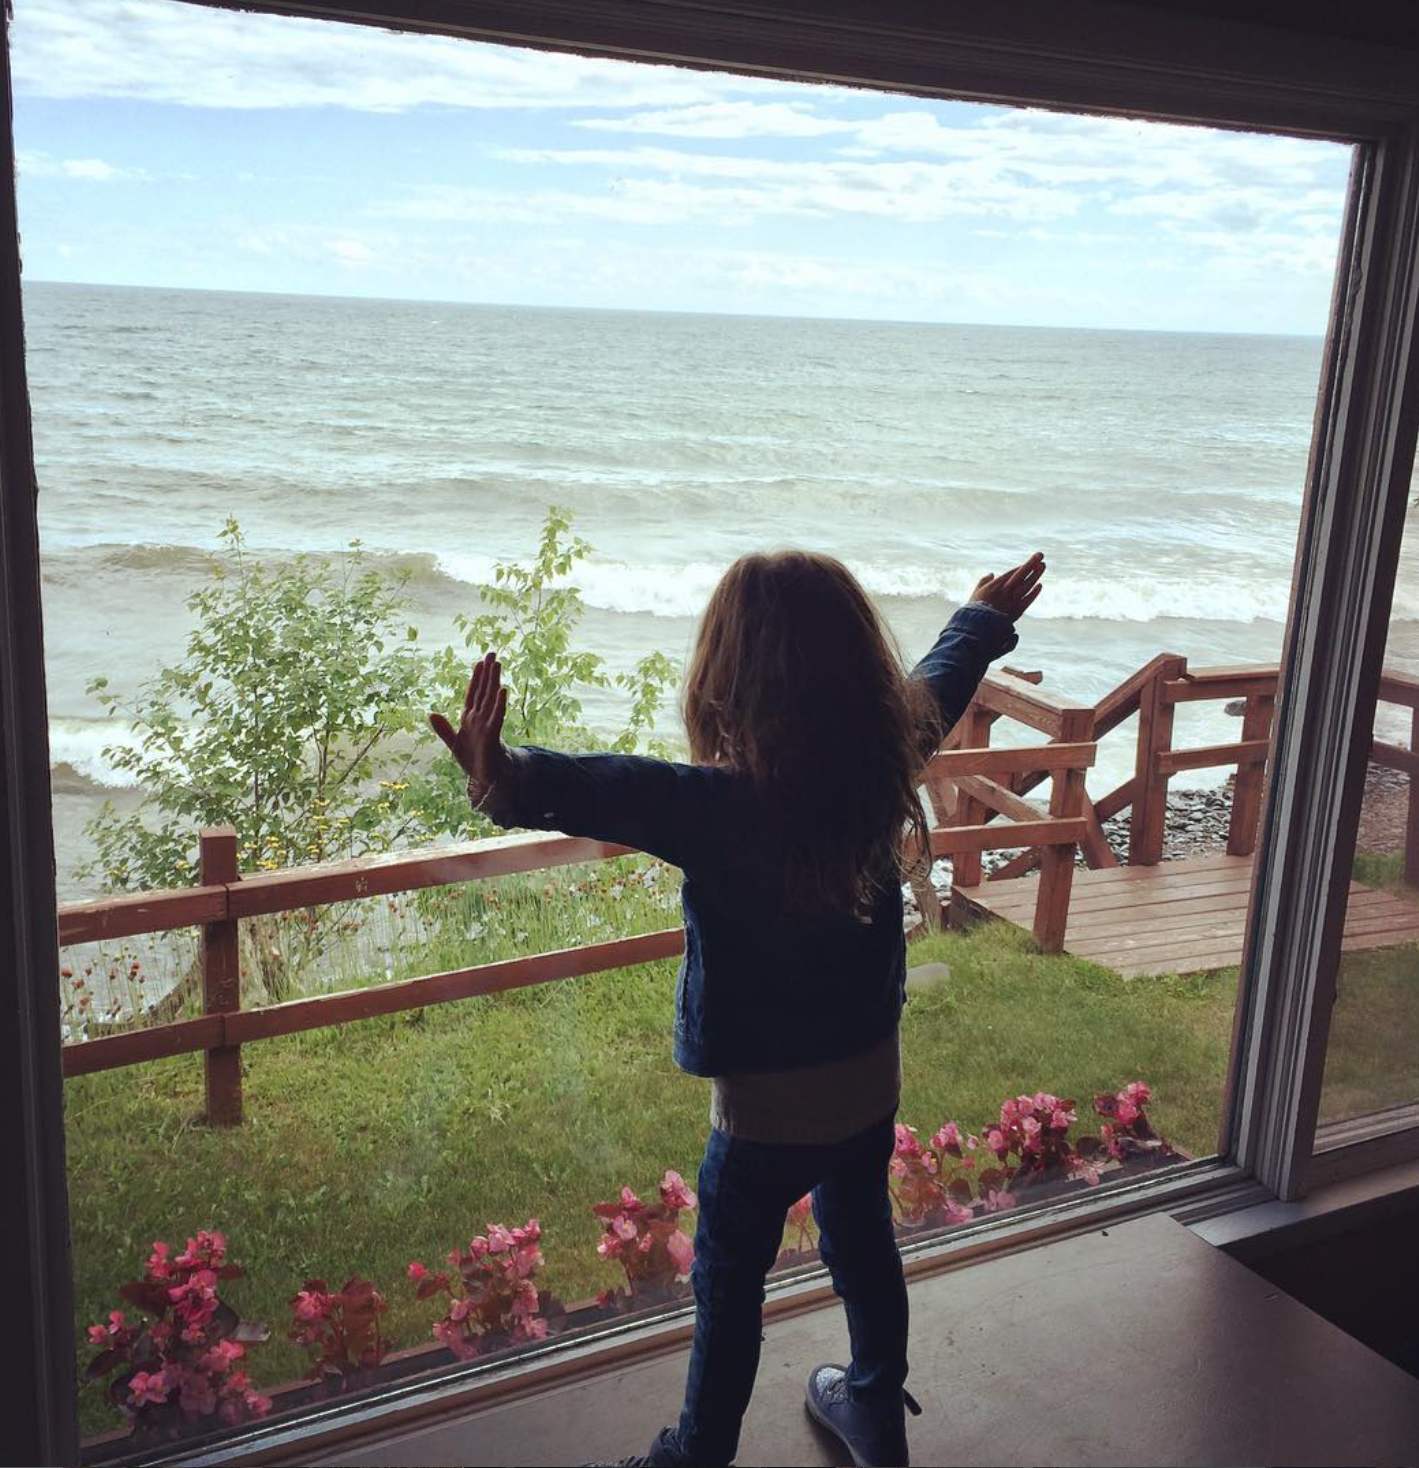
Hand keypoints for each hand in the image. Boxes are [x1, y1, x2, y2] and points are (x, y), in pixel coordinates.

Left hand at [429, 652, 511, 797]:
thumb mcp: (453, 743)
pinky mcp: (492, 735)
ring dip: (493, 681)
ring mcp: (487, 725)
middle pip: (484, 691)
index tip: (480, 662)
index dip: (476, 678)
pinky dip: (499, 704)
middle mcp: (480, 718)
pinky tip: (502, 690)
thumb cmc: (473, 760)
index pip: (473, 693)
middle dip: (488, 672)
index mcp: (470, 718)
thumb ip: (443, 728)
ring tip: (497, 664)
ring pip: (490, 699)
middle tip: (493, 652)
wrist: (485, 779)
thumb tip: (431, 713)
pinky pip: (496, 716)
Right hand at [971, 552, 1044, 621]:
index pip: (1013, 572)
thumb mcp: (975, 593)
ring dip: (1036, 574)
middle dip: (1032, 564)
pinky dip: (1034, 592)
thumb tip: (992, 574)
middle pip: (1022, 575)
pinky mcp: (1017, 611)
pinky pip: (1028, 600)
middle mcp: (1006, 591)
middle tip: (1041, 554)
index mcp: (996, 585)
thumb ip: (983, 581)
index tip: (1034, 559)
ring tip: (1043, 565)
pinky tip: (1039, 585)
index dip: (1024, 565)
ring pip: (1027, 585)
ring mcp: (1013, 601)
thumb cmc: (974, 610)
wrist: (978, 627)